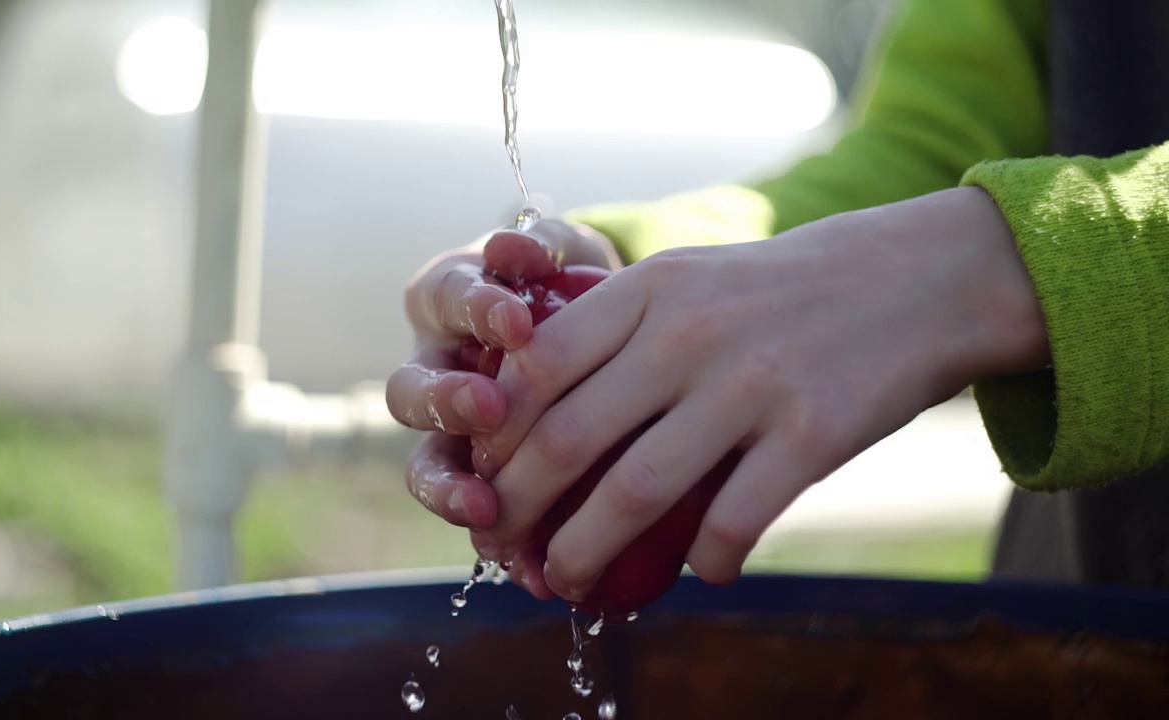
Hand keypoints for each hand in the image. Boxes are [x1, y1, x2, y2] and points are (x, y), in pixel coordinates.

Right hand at [386, 216, 621, 529]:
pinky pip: (476, 518)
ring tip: (483, 510)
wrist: (610, 343)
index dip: (473, 311)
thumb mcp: (566, 253)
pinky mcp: (482, 484)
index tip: (516, 321)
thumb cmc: (572, 286)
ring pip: (425, 465)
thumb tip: (517, 246)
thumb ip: (545, 245)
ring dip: (449, 489)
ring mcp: (453, 436)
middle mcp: (436, 371)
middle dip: (445, 403)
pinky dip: (501, 545)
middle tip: (491, 408)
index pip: (443, 301)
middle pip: (409, 392)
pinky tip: (530, 568)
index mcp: (448, 304)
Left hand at [473, 187, 1049, 601]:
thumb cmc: (780, 290)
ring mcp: (750, 384)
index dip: (495, 435)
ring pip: (636, 492)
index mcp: (649, 289)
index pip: (536, 367)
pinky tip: (699, 572)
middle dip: (517, 507)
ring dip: (585, 551)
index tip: (483, 475)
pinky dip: (705, 562)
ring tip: (566, 581)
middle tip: (502, 544)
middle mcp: (688, 332)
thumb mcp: (690, 279)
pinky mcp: (810, 434)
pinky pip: (733, 522)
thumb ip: (617, 327)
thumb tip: (537, 407)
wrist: (914, 279)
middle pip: (568, 439)